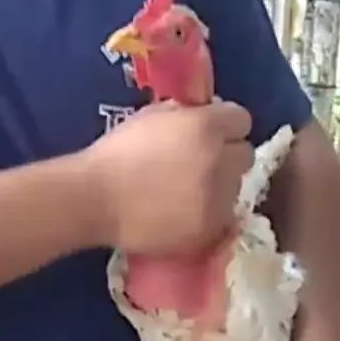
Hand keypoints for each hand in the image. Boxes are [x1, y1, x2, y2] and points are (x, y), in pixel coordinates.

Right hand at [86, 100, 253, 253]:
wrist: (95, 199)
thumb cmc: (115, 152)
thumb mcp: (151, 116)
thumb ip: (184, 113)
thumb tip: (204, 113)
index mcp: (206, 126)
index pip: (241, 120)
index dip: (225, 126)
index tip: (210, 133)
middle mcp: (220, 160)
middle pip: (244, 154)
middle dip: (227, 155)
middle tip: (201, 163)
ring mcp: (218, 197)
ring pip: (235, 188)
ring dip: (218, 186)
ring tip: (187, 192)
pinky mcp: (210, 228)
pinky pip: (221, 217)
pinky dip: (207, 214)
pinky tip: (182, 213)